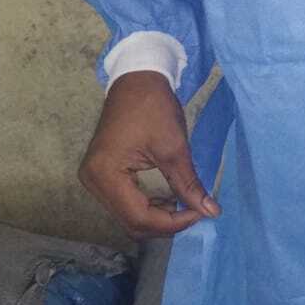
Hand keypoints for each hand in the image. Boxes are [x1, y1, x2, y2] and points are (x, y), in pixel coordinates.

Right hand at [78, 71, 220, 239]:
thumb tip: (211, 212)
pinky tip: (167, 198)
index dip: (172, 222)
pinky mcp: (100, 175)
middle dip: (165, 223)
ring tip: (183, 204)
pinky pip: (124, 204)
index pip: (139, 217)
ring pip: (128, 216)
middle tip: (195, 211)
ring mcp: (94, 179)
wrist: (136, 81)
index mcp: (105, 174)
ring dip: (157, 217)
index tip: (199, 213)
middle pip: (131, 221)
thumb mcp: (174, 148)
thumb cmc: (153, 108)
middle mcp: (93, 181)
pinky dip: (147, 207)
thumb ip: (189, 184)